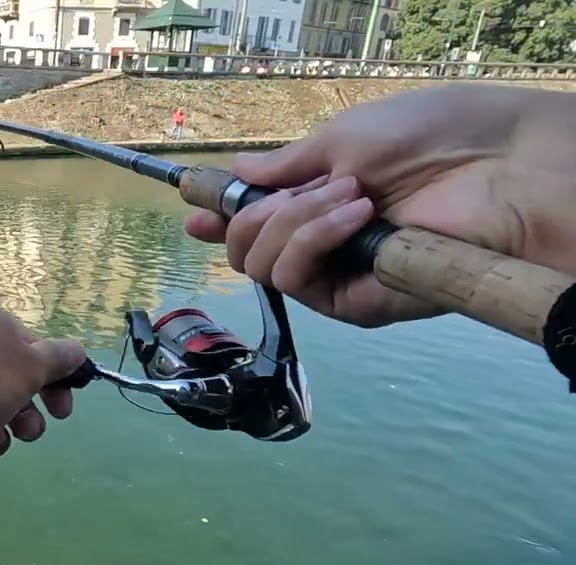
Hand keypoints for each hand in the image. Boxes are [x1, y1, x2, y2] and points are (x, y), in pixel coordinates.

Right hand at [185, 84, 575, 327]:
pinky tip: (354, 214)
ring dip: (290, 224)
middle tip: (291, 192)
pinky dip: (312, 241)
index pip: (257, 225)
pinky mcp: (356, 303)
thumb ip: (285, 167)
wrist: (494, 166)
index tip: (193, 216)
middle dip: (251, 217)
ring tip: (346, 195)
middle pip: (246, 253)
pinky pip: (297, 281)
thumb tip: (238, 175)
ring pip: (264, 269)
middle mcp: (325, 244)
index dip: (220, 222)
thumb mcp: (343, 139)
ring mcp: (339, 277)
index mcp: (320, 202)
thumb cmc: (430, 138)